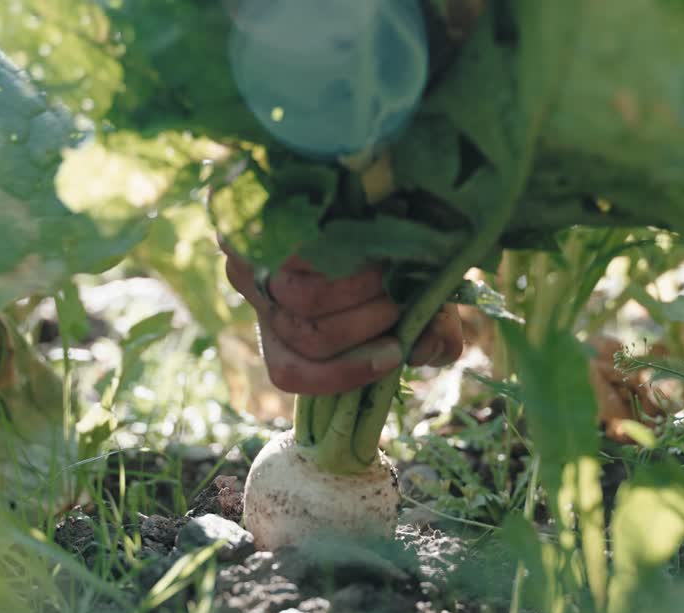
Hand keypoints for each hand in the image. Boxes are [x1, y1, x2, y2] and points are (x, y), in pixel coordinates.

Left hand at [221, 239, 463, 394]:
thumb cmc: (401, 241)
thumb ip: (432, 335)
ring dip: (363, 290)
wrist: (393, 168)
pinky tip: (376, 243)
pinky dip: (348, 257)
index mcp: (286, 323)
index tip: (396, 354)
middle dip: (368, 325)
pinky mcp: (259, 217)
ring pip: (304, 300)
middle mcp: (259, 293)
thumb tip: (421, 350)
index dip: (344, 373)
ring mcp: (251, 255)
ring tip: (393, 266)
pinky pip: (299, 256)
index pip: (289, 372)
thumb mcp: (422, 297)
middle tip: (403, 297)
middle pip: (307, 336)